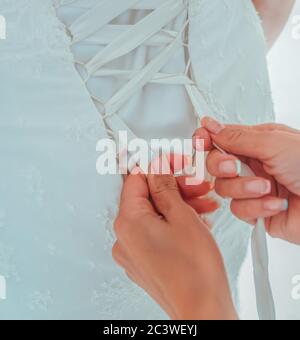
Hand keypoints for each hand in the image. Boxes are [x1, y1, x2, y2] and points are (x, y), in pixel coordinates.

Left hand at [112, 167, 236, 319]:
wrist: (204, 310)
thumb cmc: (195, 272)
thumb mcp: (183, 216)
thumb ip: (165, 187)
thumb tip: (157, 167)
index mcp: (128, 223)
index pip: (135, 180)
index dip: (158, 167)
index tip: (175, 163)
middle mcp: (124, 239)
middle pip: (146, 198)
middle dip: (174, 189)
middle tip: (197, 186)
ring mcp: (133, 252)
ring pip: (155, 215)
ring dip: (179, 206)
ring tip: (204, 205)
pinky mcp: (145, 261)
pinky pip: (157, 232)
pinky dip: (175, 223)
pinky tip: (196, 220)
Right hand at [193, 117, 299, 243]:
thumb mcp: (275, 143)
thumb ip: (238, 137)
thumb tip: (211, 125)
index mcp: (257, 142)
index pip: (221, 138)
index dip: (206, 139)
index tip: (200, 141)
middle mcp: (253, 165)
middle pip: (216, 164)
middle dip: (221, 166)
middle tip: (232, 166)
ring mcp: (253, 188)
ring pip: (224, 189)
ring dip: (245, 190)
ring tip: (267, 187)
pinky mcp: (256, 211)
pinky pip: (239, 210)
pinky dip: (258, 208)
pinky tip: (277, 203)